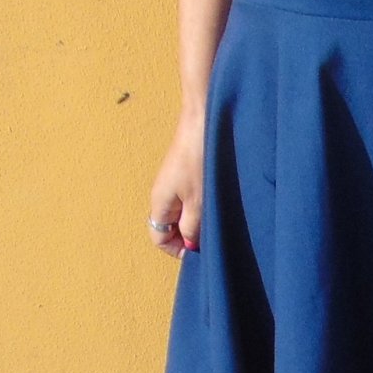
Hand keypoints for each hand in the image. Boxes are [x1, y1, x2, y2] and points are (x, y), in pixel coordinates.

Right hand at [147, 111, 204, 257]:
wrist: (203, 122)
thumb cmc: (199, 160)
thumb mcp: (199, 202)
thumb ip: (192, 227)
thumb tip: (190, 245)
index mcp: (159, 204)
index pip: (159, 238)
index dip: (177, 250)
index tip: (198, 250)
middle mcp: (162, 196)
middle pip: (169, 228)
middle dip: (187, 237)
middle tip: (209, 237)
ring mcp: (173, 185)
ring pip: (180, 215)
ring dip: (195, 221)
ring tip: (213, 219)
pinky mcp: (183, 176)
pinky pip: (187, 201)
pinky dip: (198, 208)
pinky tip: (213, 203)